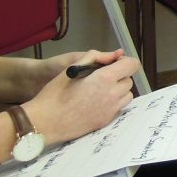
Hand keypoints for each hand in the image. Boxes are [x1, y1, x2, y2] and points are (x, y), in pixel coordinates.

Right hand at [22, 51, 137, 145]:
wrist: (44, 122)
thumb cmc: (54, 93)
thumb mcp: (71, 68)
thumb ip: (95, 57)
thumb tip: (115, 54)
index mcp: (105, 78)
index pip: (132, 65)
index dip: (125, 62)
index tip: (113, 64)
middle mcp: (112, 94)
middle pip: (128, 80)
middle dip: (119, 76)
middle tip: (102, 78)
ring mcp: (110, 110)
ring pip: (126, 95)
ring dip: (118, 90)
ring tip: (99, 90)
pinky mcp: (105, 121)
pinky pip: (118, 108)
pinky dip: (113, 103)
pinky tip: (96, 103)